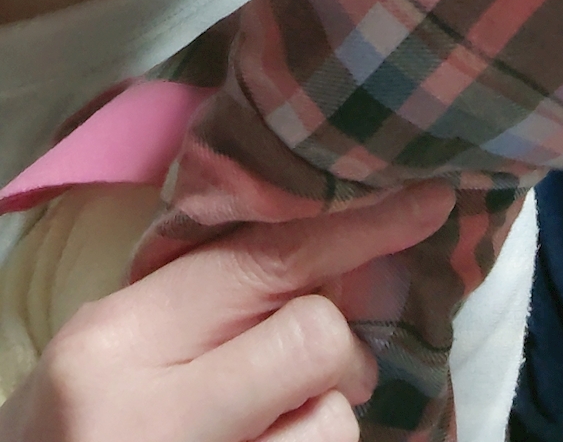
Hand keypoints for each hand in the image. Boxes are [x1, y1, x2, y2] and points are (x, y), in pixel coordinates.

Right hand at [0, 181, 454, 441]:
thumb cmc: (77, 428)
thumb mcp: (115, 350)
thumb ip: (204, 302)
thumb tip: (327, 257)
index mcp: (119, 340)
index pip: (263, 259)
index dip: (356, 228)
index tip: (426, 202)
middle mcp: (153, 414)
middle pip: (314, 337)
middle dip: (338, 352)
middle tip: (322, 371)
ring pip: (332, 425)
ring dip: (323, 424)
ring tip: (270, 434)